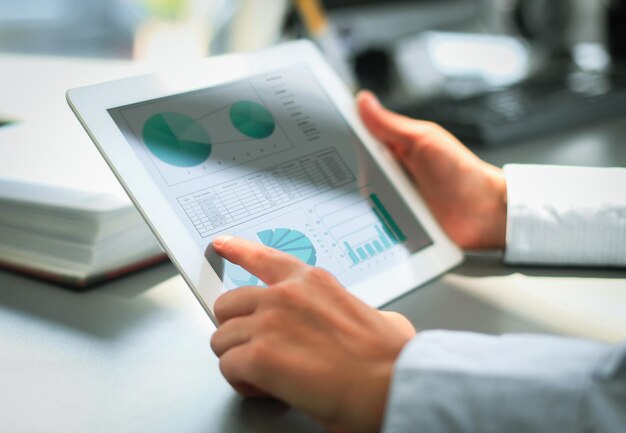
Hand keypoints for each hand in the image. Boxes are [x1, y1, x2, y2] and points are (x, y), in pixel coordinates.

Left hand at [210, 235, 415, 432]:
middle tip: (253, 348)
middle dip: (236, 329)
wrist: (396, 385)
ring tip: (264, 376)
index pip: (264, 258)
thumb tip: (377, 323)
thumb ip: (360, 313)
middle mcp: (286, 295)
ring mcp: (270, 322)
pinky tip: (264, 388)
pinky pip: (227, 368)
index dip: (237, 250)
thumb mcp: (383, 318)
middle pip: (228, 304)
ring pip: (222, 339)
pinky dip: (241, 382)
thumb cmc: (392, 359)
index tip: (222, 244)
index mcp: (313, 282)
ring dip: (238, 360)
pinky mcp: (260, 356)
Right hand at [357, 91, 506, 248]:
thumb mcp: (423, 140)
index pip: (358, 140)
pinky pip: (376, 222)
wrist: (482, 214)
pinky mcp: (394, 224)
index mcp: (393, 148)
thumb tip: (363, 100)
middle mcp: (389, 173)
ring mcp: (391, 199)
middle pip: (357, 172)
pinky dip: (379, 221)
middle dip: (361, 173)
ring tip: (395, 199)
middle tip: (380, 175)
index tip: (333, 136)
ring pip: (365, 199)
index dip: (344, 137)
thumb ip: (390, 124)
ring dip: (374, 200)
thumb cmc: (460, 174)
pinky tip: (392, 218)